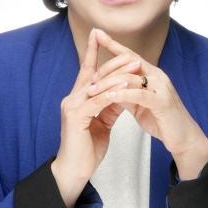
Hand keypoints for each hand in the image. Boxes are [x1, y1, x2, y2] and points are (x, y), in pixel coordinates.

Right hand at [51, 29, 128, 207]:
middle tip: (132, 54)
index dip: (93, 52)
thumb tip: (121, 92)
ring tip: (135, 66)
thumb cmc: (86, 149)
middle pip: (94, 73)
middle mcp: (72, 98)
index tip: (100, 36)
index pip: (87, 70)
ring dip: (118, 74)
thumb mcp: (102, 123)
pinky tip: (125, 87)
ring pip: (98, 84)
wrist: (74, 171)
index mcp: (77, 98)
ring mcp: (72, 106)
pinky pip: (98, 101)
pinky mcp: (76, 117)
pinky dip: (113, 93)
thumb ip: (109, 106)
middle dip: (113, 62)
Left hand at [90, 29, 207, 179]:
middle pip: (128, 61)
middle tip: (91, 80)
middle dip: (106, 68)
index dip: (113, 43)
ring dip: (109, 83)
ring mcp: (161, 87)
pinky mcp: (163, 102)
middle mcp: (157, 75)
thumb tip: (107, 87)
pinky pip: (140, 94)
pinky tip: (110, 96)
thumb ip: (126, 92)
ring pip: (130, 76)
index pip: (129, 54)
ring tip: (93, 91)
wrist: (184, 139)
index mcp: (152, 73)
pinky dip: (123, 94)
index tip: (97, 34)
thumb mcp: (139, 104)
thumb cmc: (162, 121)